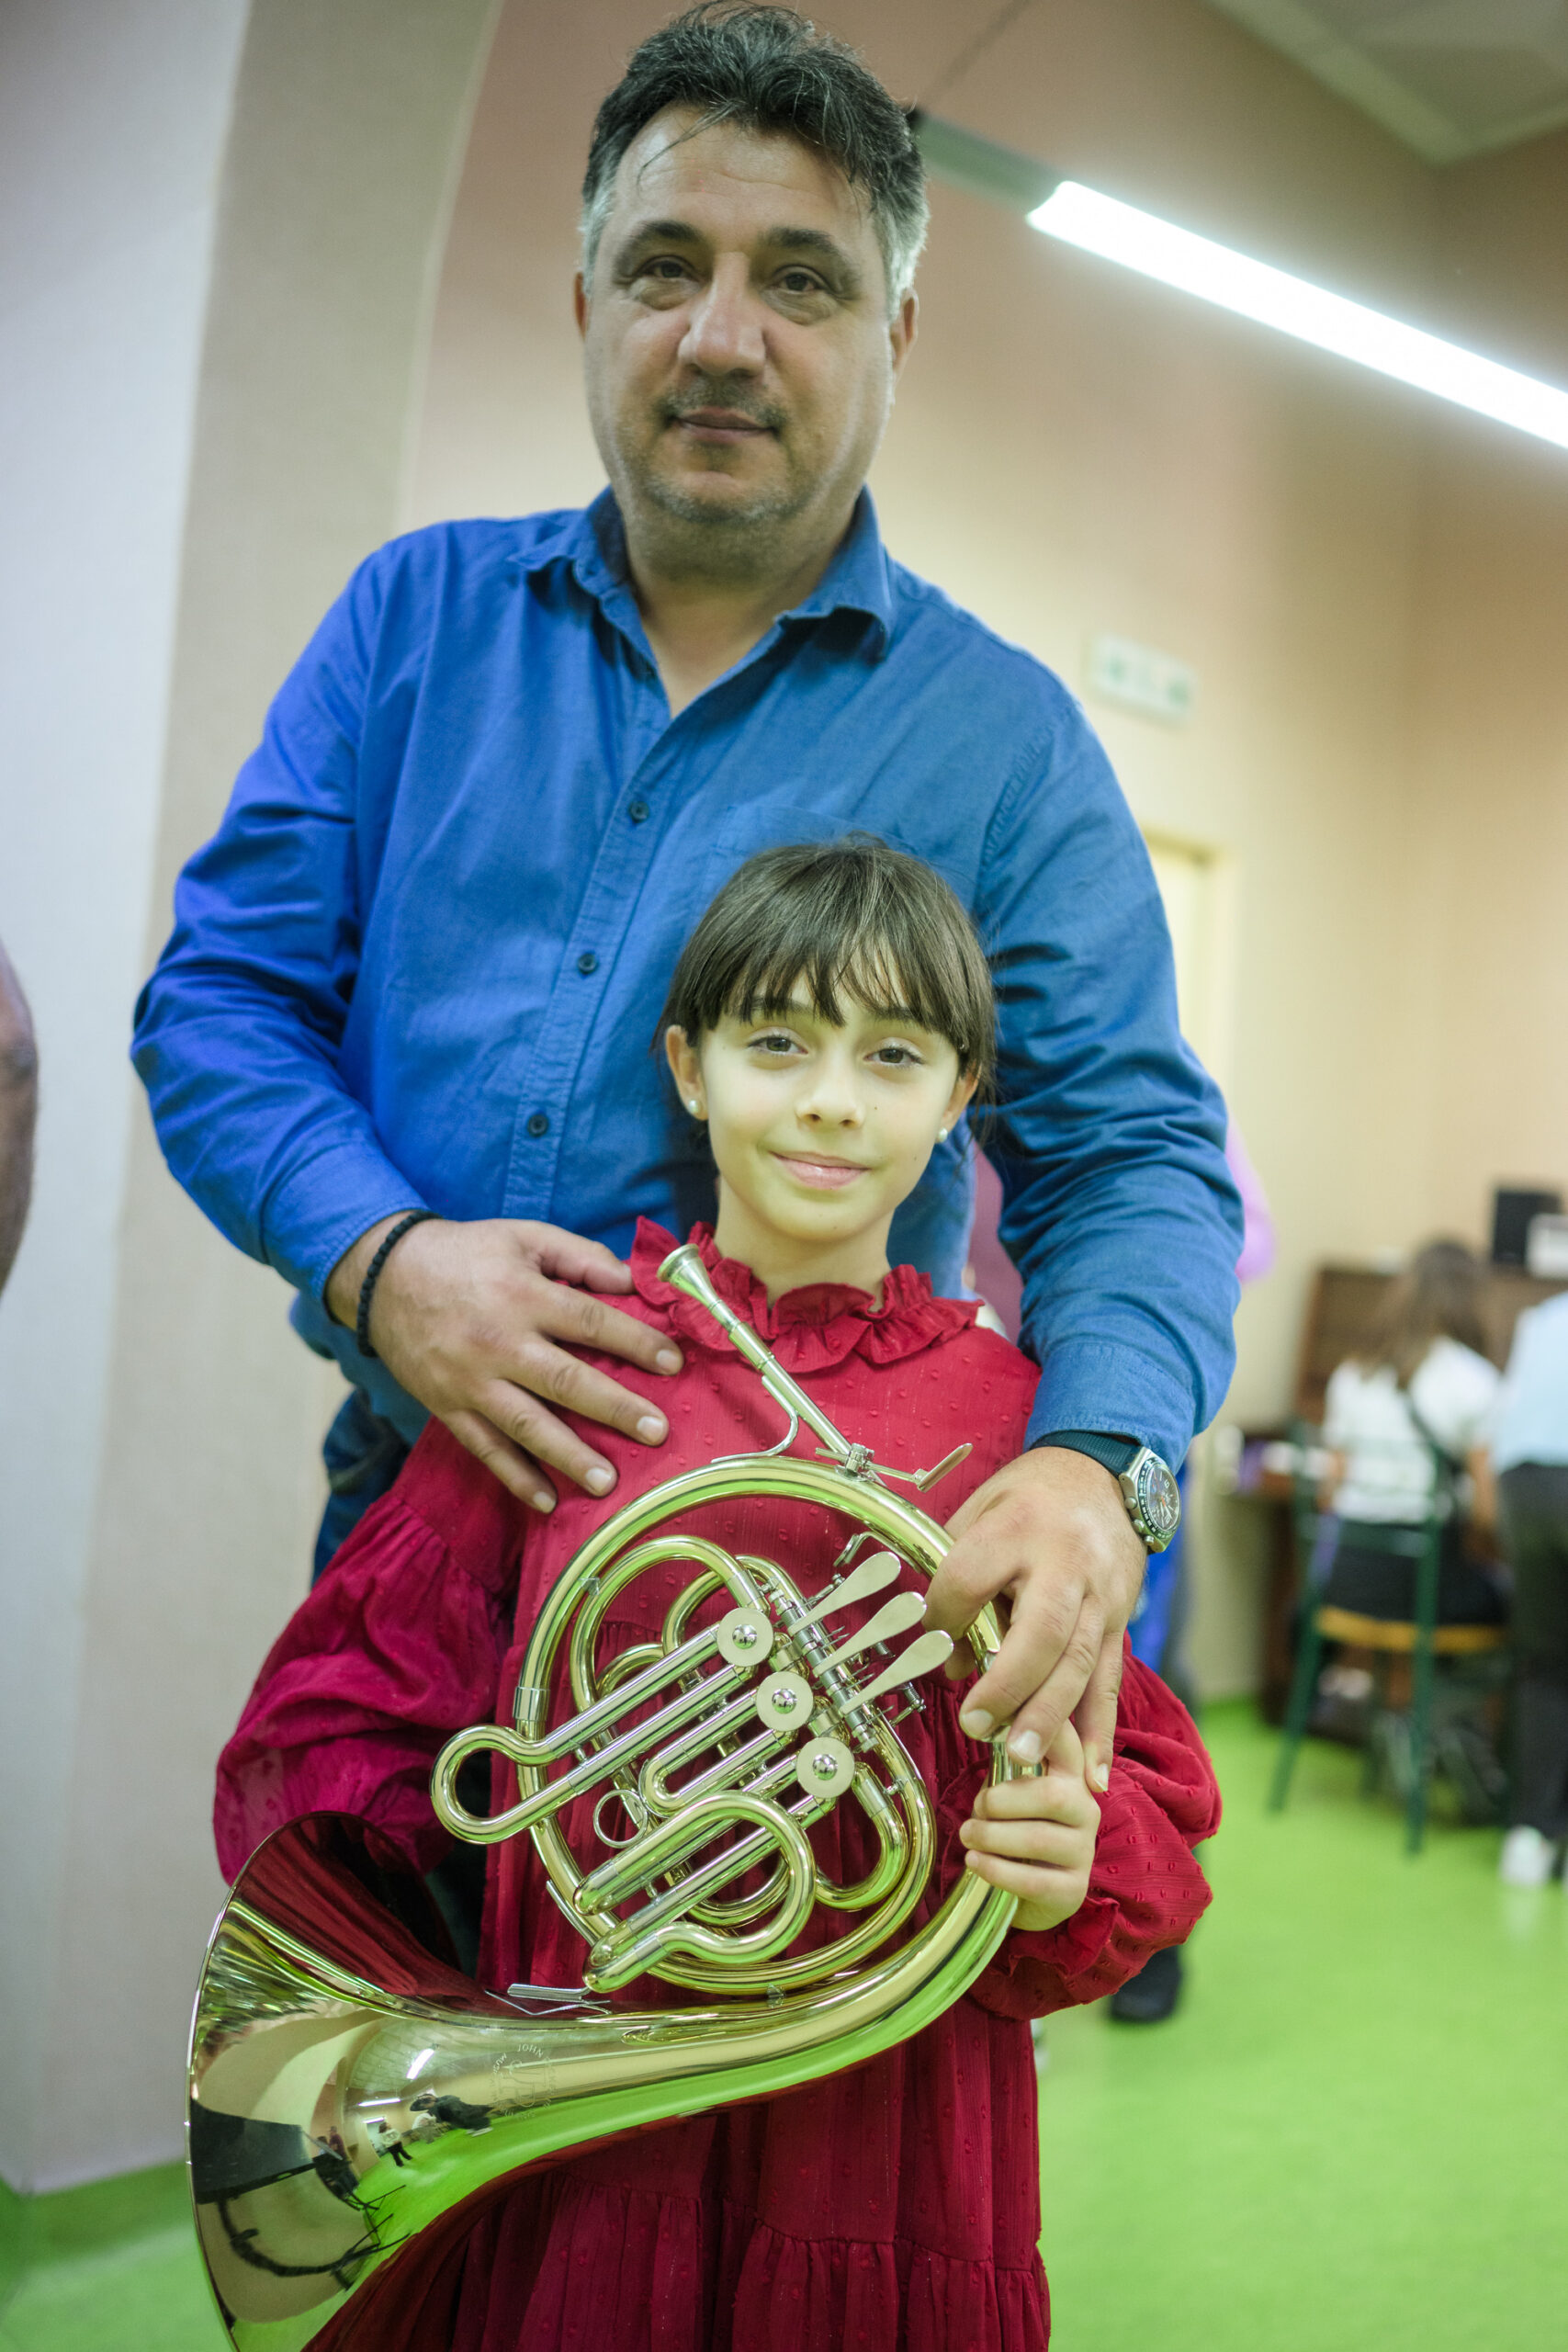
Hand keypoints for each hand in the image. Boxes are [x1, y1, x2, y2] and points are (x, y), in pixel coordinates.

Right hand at [325, 1216, 681, 1511]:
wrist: (383, 1277)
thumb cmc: (466, 1253)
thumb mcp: (523, 1236)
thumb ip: (579, 1255)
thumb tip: (629, 1281)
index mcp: (523, 1295)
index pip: (590, 1322)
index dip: (635, 1342)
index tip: (673, 1363)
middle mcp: (499, 1342)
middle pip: (566, 1380)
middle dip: (615, 1409)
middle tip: (657, 1433)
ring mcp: (472, 1381)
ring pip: (527, 1425)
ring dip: (569, 1456)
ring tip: (608, 1483)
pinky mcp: (449, 1407)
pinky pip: (486, 1448)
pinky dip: (515, 1477)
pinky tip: (546, 1500)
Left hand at [925, 1445, 1145, 1788]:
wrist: (1103, 1473)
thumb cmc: (1028, 1496)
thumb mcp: (979, 1512)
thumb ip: (956, 1577)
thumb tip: (948, 1659)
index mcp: (1016, 1529)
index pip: (970, 1582)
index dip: (943, 1619)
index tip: (931, 1644)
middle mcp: (1066, 1562)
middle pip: (1042, 1632)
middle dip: (1010, 1686)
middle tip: (978, 1727)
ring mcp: (1101, 1593)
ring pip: (1080, 1661)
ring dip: (1052, 1716)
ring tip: (1024, 1758)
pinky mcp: (1121, 1618)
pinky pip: (1110, 1679)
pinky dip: (1100, 1730)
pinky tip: (1092, 1774)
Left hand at [959, 1719, 1098, 1931]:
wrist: (1033, 1894)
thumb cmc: (1015, 1830)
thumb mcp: (1011, 1792)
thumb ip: (1006, 1763)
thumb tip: (980, 1720)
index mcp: (1071, 1776)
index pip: (1067, 1742)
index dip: (1044, 1730)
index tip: (1009, 1725)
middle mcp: (1085, 1809)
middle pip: (1051, 1796)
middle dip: (1001, 1801)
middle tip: (976, 1809)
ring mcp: (1083, 1850)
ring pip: (1038, 1839)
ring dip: (992, 1837)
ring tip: (968, 1836)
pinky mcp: (1073, 1889)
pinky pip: (1033, 1881)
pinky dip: (996, 1870)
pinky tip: (975, 1862)